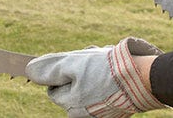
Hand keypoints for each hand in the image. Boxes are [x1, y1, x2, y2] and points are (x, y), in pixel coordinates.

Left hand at [25, 37, 163, 117]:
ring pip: (86, 89)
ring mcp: (99, 113)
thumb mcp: (74, 63)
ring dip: (91, 74)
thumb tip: (29, 70)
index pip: (53, 89)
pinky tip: (114, 72)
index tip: (75, 63)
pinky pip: (101, 92)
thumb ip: (50, 68)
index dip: (61, 72)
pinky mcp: (114, 110)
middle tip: (91, 61)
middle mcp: (82, 114)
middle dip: (77, 73)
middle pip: (70, 89)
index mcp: (70, 105)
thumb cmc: (107, 69)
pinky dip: (104, 81)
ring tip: (105, 65)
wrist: (142, 77)